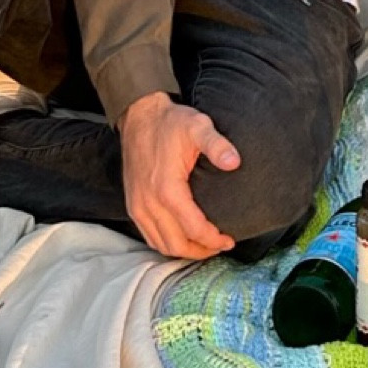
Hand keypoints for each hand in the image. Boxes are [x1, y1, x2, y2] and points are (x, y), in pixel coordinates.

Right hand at [118, 93, 239, 258]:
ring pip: (161, 244)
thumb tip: (234, 162)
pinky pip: (149, 235)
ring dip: (184, 251)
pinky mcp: (132, 204)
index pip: (193, 229)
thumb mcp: (197, 126)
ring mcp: (138, 206)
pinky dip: (166, 243)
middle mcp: (149, 202)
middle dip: (201, 251)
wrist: (139, 116)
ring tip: (204, 245)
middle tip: (220, 245)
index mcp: (166, 188)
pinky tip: (182, 238)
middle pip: (177, 244)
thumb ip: (216, 144)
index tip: (229, 239)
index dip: (213, 239)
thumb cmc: (170, 123)